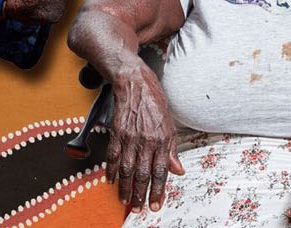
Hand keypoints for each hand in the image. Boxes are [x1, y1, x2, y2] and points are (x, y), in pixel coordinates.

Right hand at [107, 63, 184, 212]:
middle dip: (140, 194)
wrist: (134, 81)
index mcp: (162, 139)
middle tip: (138, 208)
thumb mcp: (170, 124)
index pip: (161, 171)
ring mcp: (130, 137)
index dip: (158, 190)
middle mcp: (146, 140)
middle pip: (142, 174)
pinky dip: (112, 170)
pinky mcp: (117, 132)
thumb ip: (172, 149)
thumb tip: (178, 170)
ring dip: (125, 187)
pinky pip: (113, 156)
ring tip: (125, 200)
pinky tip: (112, 180)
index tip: (156, 204)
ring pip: (127, 169)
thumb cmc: (153, 100)